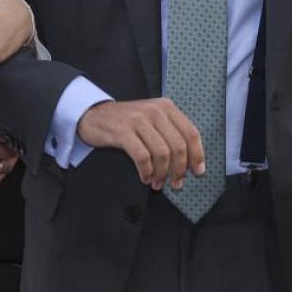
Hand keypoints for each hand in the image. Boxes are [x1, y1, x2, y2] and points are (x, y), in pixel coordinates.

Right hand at [78, 97, 204, 190]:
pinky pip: (142, 157)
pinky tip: (145, 177)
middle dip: (179, 169)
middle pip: (178, 145)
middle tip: (176, 183)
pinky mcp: (123, 131)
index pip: (191, 133)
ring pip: (161, 153)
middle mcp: (154, 111)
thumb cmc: (125, 122)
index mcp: (166, 107)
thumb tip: (189, 161)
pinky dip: (146, 171)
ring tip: (158, 183)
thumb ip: (169, 133)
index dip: (197, 155)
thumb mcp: (151, 120)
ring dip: (162, 173)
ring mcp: (138, 120)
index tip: (198, 172)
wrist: (93, 115)